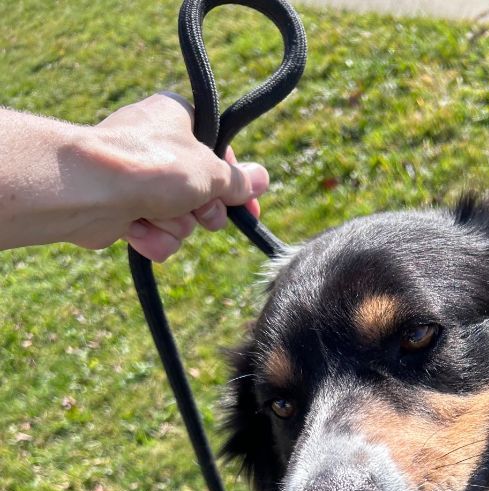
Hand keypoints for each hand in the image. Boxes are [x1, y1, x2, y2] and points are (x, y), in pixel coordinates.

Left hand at [93, 93, 268, 260]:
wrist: (88, 190)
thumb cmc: (151, 167)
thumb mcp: (209, 171)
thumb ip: (238, 180)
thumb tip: (262, 179)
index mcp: (176, 118)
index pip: (218, 153)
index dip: (235, 184)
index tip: (249, 206)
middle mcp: (156, 145)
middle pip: (201, 192)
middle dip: (202, 211)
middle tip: (199, 212)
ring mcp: (138, 180)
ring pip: (180, 218)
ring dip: (175, 226)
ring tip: (157, 215)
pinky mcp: (123, 210)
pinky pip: (155, 233)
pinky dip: (152, 238)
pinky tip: (138, 230)